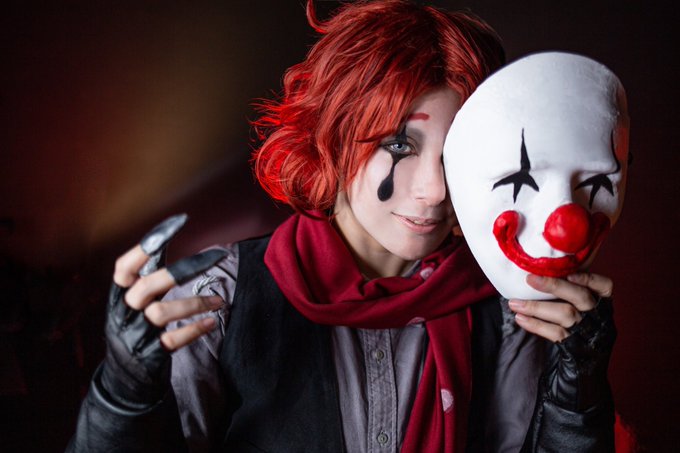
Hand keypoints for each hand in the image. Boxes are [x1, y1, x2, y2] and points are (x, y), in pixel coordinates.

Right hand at [100, 214, 226, 408]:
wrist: (122, 381)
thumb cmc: (133, 331)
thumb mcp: (132, 303)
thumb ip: (146, 276)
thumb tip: (162, 239)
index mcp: (117, 296)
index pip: (124, 267)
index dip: (146, 245)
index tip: (175, 224)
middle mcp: (123, 313)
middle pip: (148, 285)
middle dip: (183, 270)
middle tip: (216, 258)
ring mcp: (136, 334)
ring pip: (163, 312)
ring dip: (196, 303)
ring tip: (220, 301)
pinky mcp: (150, 354)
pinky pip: (173, 339)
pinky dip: (194, 329)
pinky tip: (211, 323)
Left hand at [508, 273, 610, 342]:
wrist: (582, 367)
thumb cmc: (575, 328)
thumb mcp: (580, 310)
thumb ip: (569, 293)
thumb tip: (537, 272)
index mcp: (602, 304)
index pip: (605, 286)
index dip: (589, 278)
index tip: (570, 273)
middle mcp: (599, 317)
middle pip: (580, 297)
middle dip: (554, 286)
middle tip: (529, 279)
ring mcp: (588, 332)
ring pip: (565, 314)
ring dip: (536, 307)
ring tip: (514, 303)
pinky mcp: (575, 346)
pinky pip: (555, 333)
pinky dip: (536, 324)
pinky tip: (521, 318)